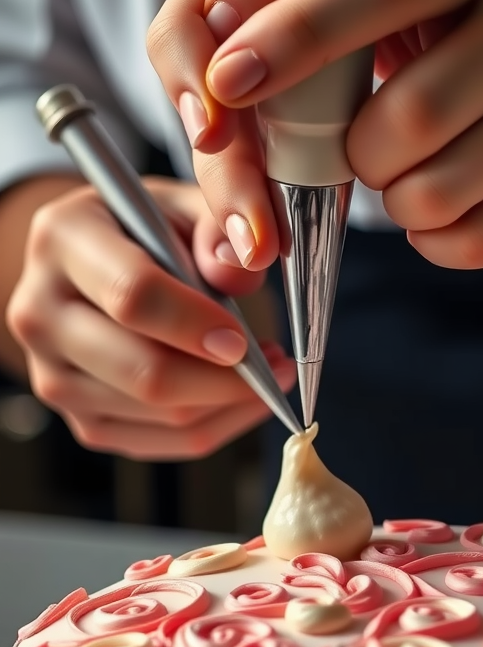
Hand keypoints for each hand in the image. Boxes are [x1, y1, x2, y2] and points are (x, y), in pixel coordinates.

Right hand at [6, 178, 294, 458]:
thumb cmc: (144, 228)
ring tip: (267, 372)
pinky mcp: (77, 418)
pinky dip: (213, 425)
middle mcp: (40, 312)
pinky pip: (158, 442)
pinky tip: (239, 396)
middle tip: (277, 366)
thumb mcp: (183, 204)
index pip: (131, 295)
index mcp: (63, 240)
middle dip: (224, 379)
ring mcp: (51, 374)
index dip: (195, 323)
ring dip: (228, 403)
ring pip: (158, 414)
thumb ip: (219, 226)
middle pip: (143, 372)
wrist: (93, 264)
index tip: (245, 340)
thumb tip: (242, 269)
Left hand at [147, 0, 482, 268]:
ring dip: (373, 182)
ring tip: (394, 178)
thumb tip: (210, 108)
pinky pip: (464, 226)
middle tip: (233, 118)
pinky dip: (431, 240)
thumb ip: (298, 51)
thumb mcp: (385, 39)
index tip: (214, 62)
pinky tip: (441, 214)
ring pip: (411, 134)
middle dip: (292, 49)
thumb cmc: (446, 86)